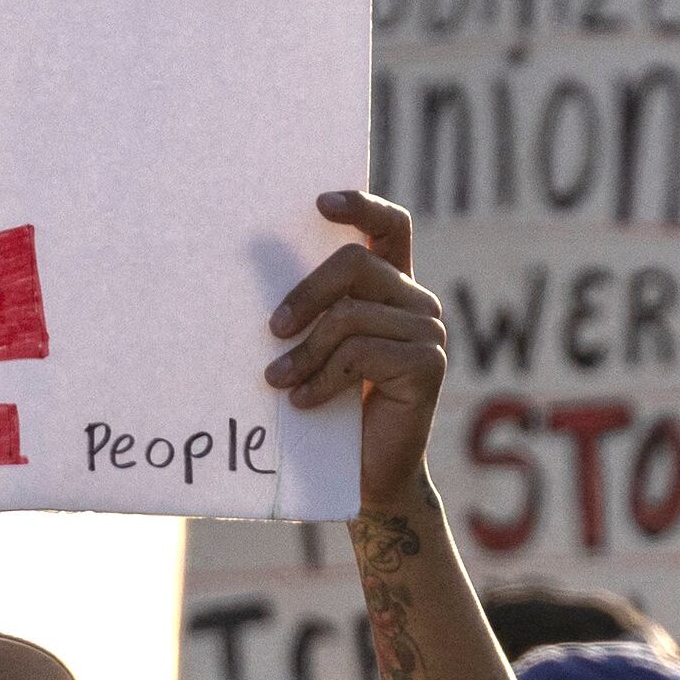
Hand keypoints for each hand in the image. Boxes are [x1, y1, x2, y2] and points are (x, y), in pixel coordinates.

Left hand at [265, 191, 446, 509]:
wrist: (367, 475)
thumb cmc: (331, 408)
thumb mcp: (318, 349)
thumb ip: (312, 311)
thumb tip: (251, 268)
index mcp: (392, 288)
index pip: (389, 226)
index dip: (360, 205)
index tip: (318, 203)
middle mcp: (416, 302)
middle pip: (355, 263)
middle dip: (305, 294)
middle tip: (271, 330)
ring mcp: (427, 332)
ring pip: (350, 316)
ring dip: (304, 352)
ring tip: (278, 382)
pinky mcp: (427, 365)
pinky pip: (359, 353)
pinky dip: (322, 379)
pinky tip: (303, 402)